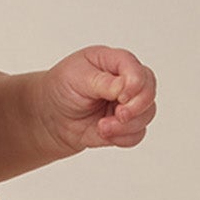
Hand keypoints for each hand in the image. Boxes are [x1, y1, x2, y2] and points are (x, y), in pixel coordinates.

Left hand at [38, 46, 156, 153]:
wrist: (50, 116)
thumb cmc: (61, 88)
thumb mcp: (76, 78)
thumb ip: (103, 82)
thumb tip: (125, 86)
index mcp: (114, 61)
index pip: (137, 70)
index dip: (135, 84)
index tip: (121, 96)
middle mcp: (126, 81)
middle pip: (149, 91)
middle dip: (137, 106)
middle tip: (119, 115)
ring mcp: (127, 104)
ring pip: (146, 114)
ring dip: (126, 125)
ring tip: (102, 127)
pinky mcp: (125, 125)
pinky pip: (137, 134)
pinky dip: (123, 137)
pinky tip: (104, 133)